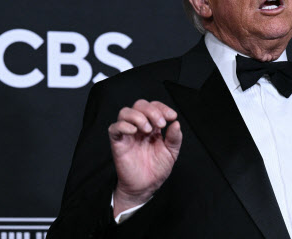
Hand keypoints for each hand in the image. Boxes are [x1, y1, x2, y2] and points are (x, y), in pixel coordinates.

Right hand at [108, 99, 181, 215]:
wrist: (145, 187)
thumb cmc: (157, 169)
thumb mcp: (171, 153)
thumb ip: (174, 138)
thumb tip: (176, 123)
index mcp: (153, 126)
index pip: (154, 107)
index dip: (162, 108)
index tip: (172, 116)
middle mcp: (139, 127)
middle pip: (139, 105)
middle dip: (151, 110)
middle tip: (160, 124)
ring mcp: (128, 134)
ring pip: (125, 112)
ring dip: (138, 116)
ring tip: (148, 129)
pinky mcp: (118, 143)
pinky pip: (114, 128)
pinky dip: (123, 125)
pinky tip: (134, 131)